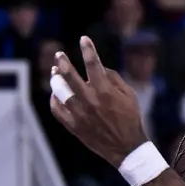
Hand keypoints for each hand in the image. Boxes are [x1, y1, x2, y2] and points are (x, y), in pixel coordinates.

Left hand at [48, 37, 153, 165]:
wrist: (126, 147)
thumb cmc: (130, 118)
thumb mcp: (129, 95)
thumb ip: (113, 79)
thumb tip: (99, 68)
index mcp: (106, 91)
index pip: (94, 64)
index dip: (88, 49)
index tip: (83, 39)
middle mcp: (90, 101)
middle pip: (70, 76)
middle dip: (63, 62)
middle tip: (59, 55)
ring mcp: (79, 114)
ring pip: (60, 92)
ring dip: (56, 80)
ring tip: (55, 72)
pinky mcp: (73, 125)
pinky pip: (57, 110)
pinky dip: (54, 100)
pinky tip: (56, 94)